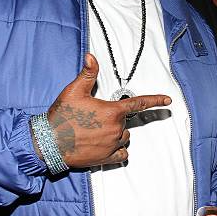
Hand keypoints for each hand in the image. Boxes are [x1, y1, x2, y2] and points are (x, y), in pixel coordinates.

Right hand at [41, 53, 170, 167]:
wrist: (48, 144)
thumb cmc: (61, 117)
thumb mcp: (74, 91)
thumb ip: (88, 74)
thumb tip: (92, 56)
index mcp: (112, 112)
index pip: (139, 103)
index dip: (155, 100)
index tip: (168, 100)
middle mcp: (116, 129)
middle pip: (125, 121)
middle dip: (114, 117)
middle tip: (93, 117)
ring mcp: (112, 145)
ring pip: (123, 137)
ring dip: (115, 133)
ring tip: (94, 131)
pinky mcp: (106, 158)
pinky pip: (121, 154)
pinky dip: (117, 150)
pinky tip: (104, 145)